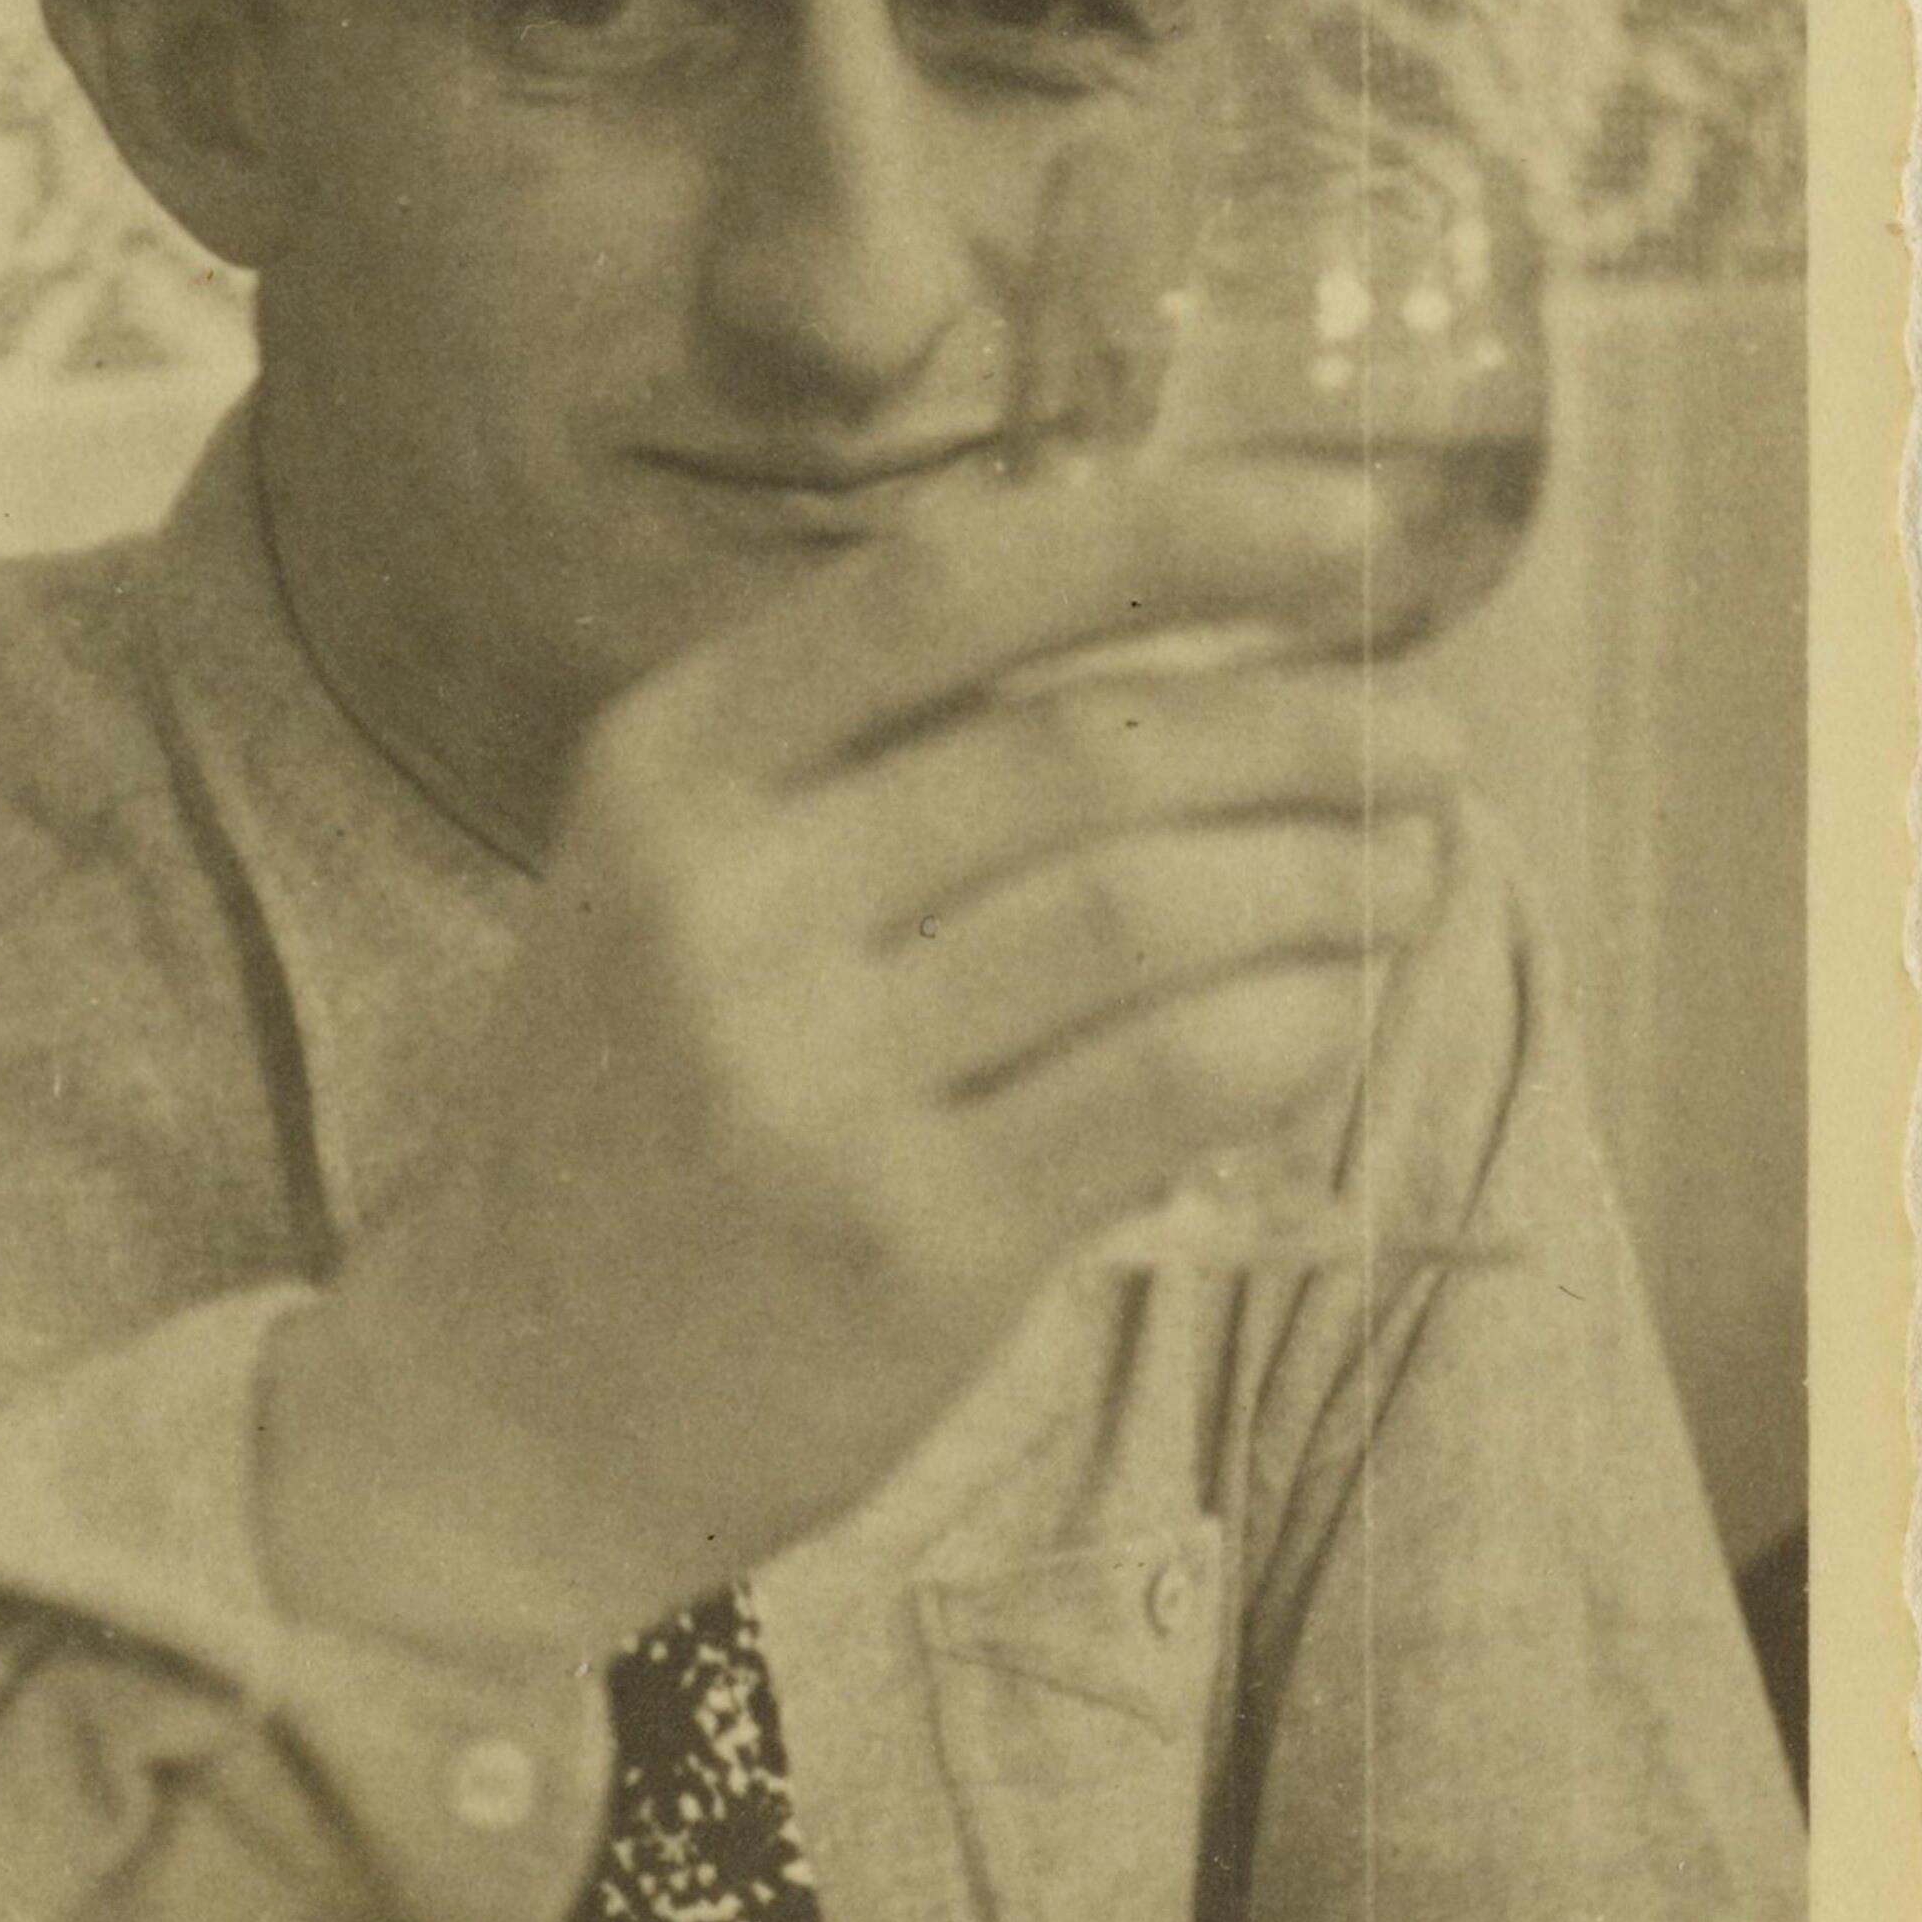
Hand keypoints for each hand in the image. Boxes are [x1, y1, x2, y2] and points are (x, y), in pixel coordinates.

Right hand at [258, 450, 1460, 1671]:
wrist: (498, 1402)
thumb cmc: (626, 1113)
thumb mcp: (672, 885)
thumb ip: (865, 762)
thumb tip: (1184, 650)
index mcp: (668, 768)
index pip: (950, 586)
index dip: (1172, 533)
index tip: (1335, 520)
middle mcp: (726, 901)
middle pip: (1086, 755)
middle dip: (1299, 732)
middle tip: (1423, 743)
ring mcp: (811, 1077)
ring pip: (1144, 915)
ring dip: (1319, 880)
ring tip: (1405, 872)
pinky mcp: (910, 1240)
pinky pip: (1161, 1086)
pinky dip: (1285, 1027)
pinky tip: (1329, 1010)